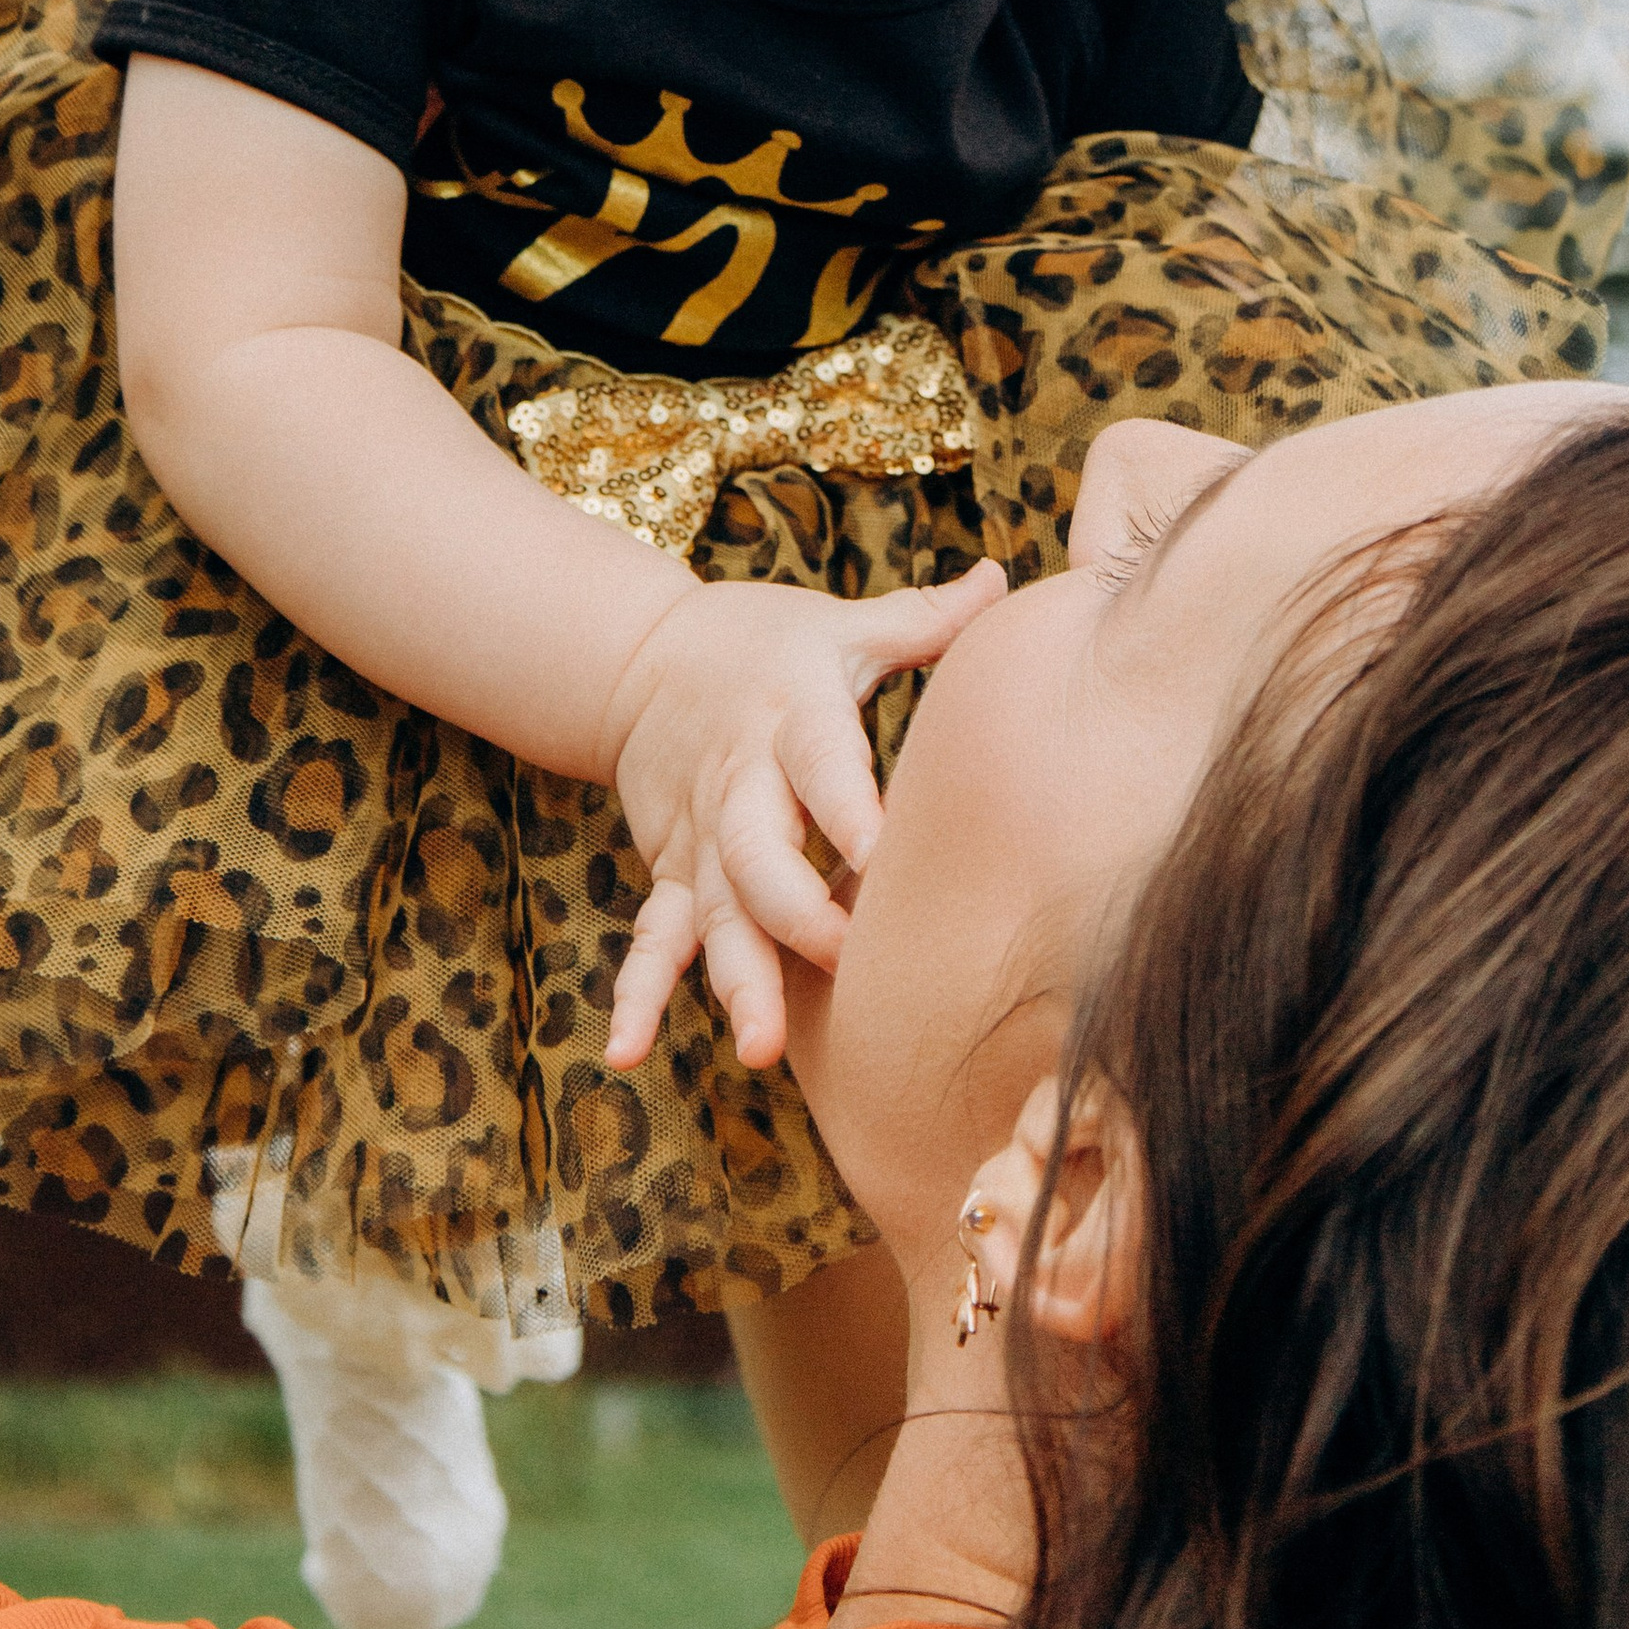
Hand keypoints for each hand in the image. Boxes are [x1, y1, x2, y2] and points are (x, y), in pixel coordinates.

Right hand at [599, 564, 1006, 1072]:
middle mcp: (742, 783)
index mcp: (793, 717)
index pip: (823, 766)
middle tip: (847, 962)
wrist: (647, 657)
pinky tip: (624, 1051)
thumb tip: (1004, 578)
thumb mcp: (842, 623)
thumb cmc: (774, 644)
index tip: (886, 860)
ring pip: (714, 914)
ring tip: (760, 1048)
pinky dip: (635, 996)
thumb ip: (925, 619)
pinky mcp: (673, 875)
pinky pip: (651, 940)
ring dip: (735, 979)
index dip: (850, 812)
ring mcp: (702, 839)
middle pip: (760, 854)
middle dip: (797, 913)